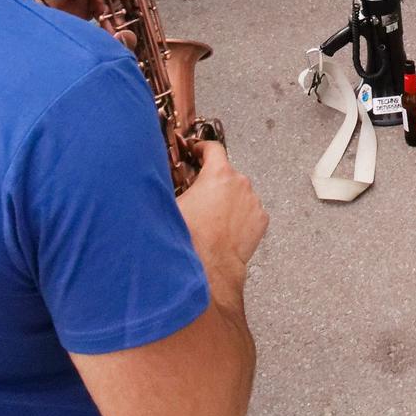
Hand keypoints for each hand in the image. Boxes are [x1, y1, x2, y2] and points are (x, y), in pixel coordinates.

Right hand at [177, 142, 267, 289]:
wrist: (210, 267)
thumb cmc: (190, 237)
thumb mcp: (170, 205)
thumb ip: (168, 186)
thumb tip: (154, 180)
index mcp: (218, 173)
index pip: (213, 148)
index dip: (202, 148)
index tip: (197, 151)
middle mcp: (240, 182)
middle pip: (226, 174)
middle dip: (214, 182)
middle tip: (200, 198)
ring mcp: (253, 201)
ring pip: (239, 193)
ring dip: (228, 200)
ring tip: (212, 219)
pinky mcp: (261, 219)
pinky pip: (249, 211)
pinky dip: (240, 215)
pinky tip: (226, 229)